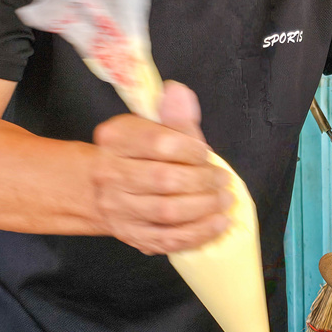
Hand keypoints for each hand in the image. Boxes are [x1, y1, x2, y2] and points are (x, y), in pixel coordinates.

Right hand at [90, 81, 231, 254]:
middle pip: (164, 180)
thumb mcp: (154, 129)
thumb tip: (179, 93)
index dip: (189, 149)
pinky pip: (171, 239)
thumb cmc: (140, 157)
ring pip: (168, 212)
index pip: (157, 143)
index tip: (205, 153)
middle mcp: (109, 175)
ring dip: (205, 206)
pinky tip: (220, 223)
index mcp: (114, 139)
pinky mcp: (133, 236)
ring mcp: (118, 210)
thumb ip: (173, 116)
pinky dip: (200, 232)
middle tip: (222, 179)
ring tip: (225, 199)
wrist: (106, 191)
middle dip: (202, 180)